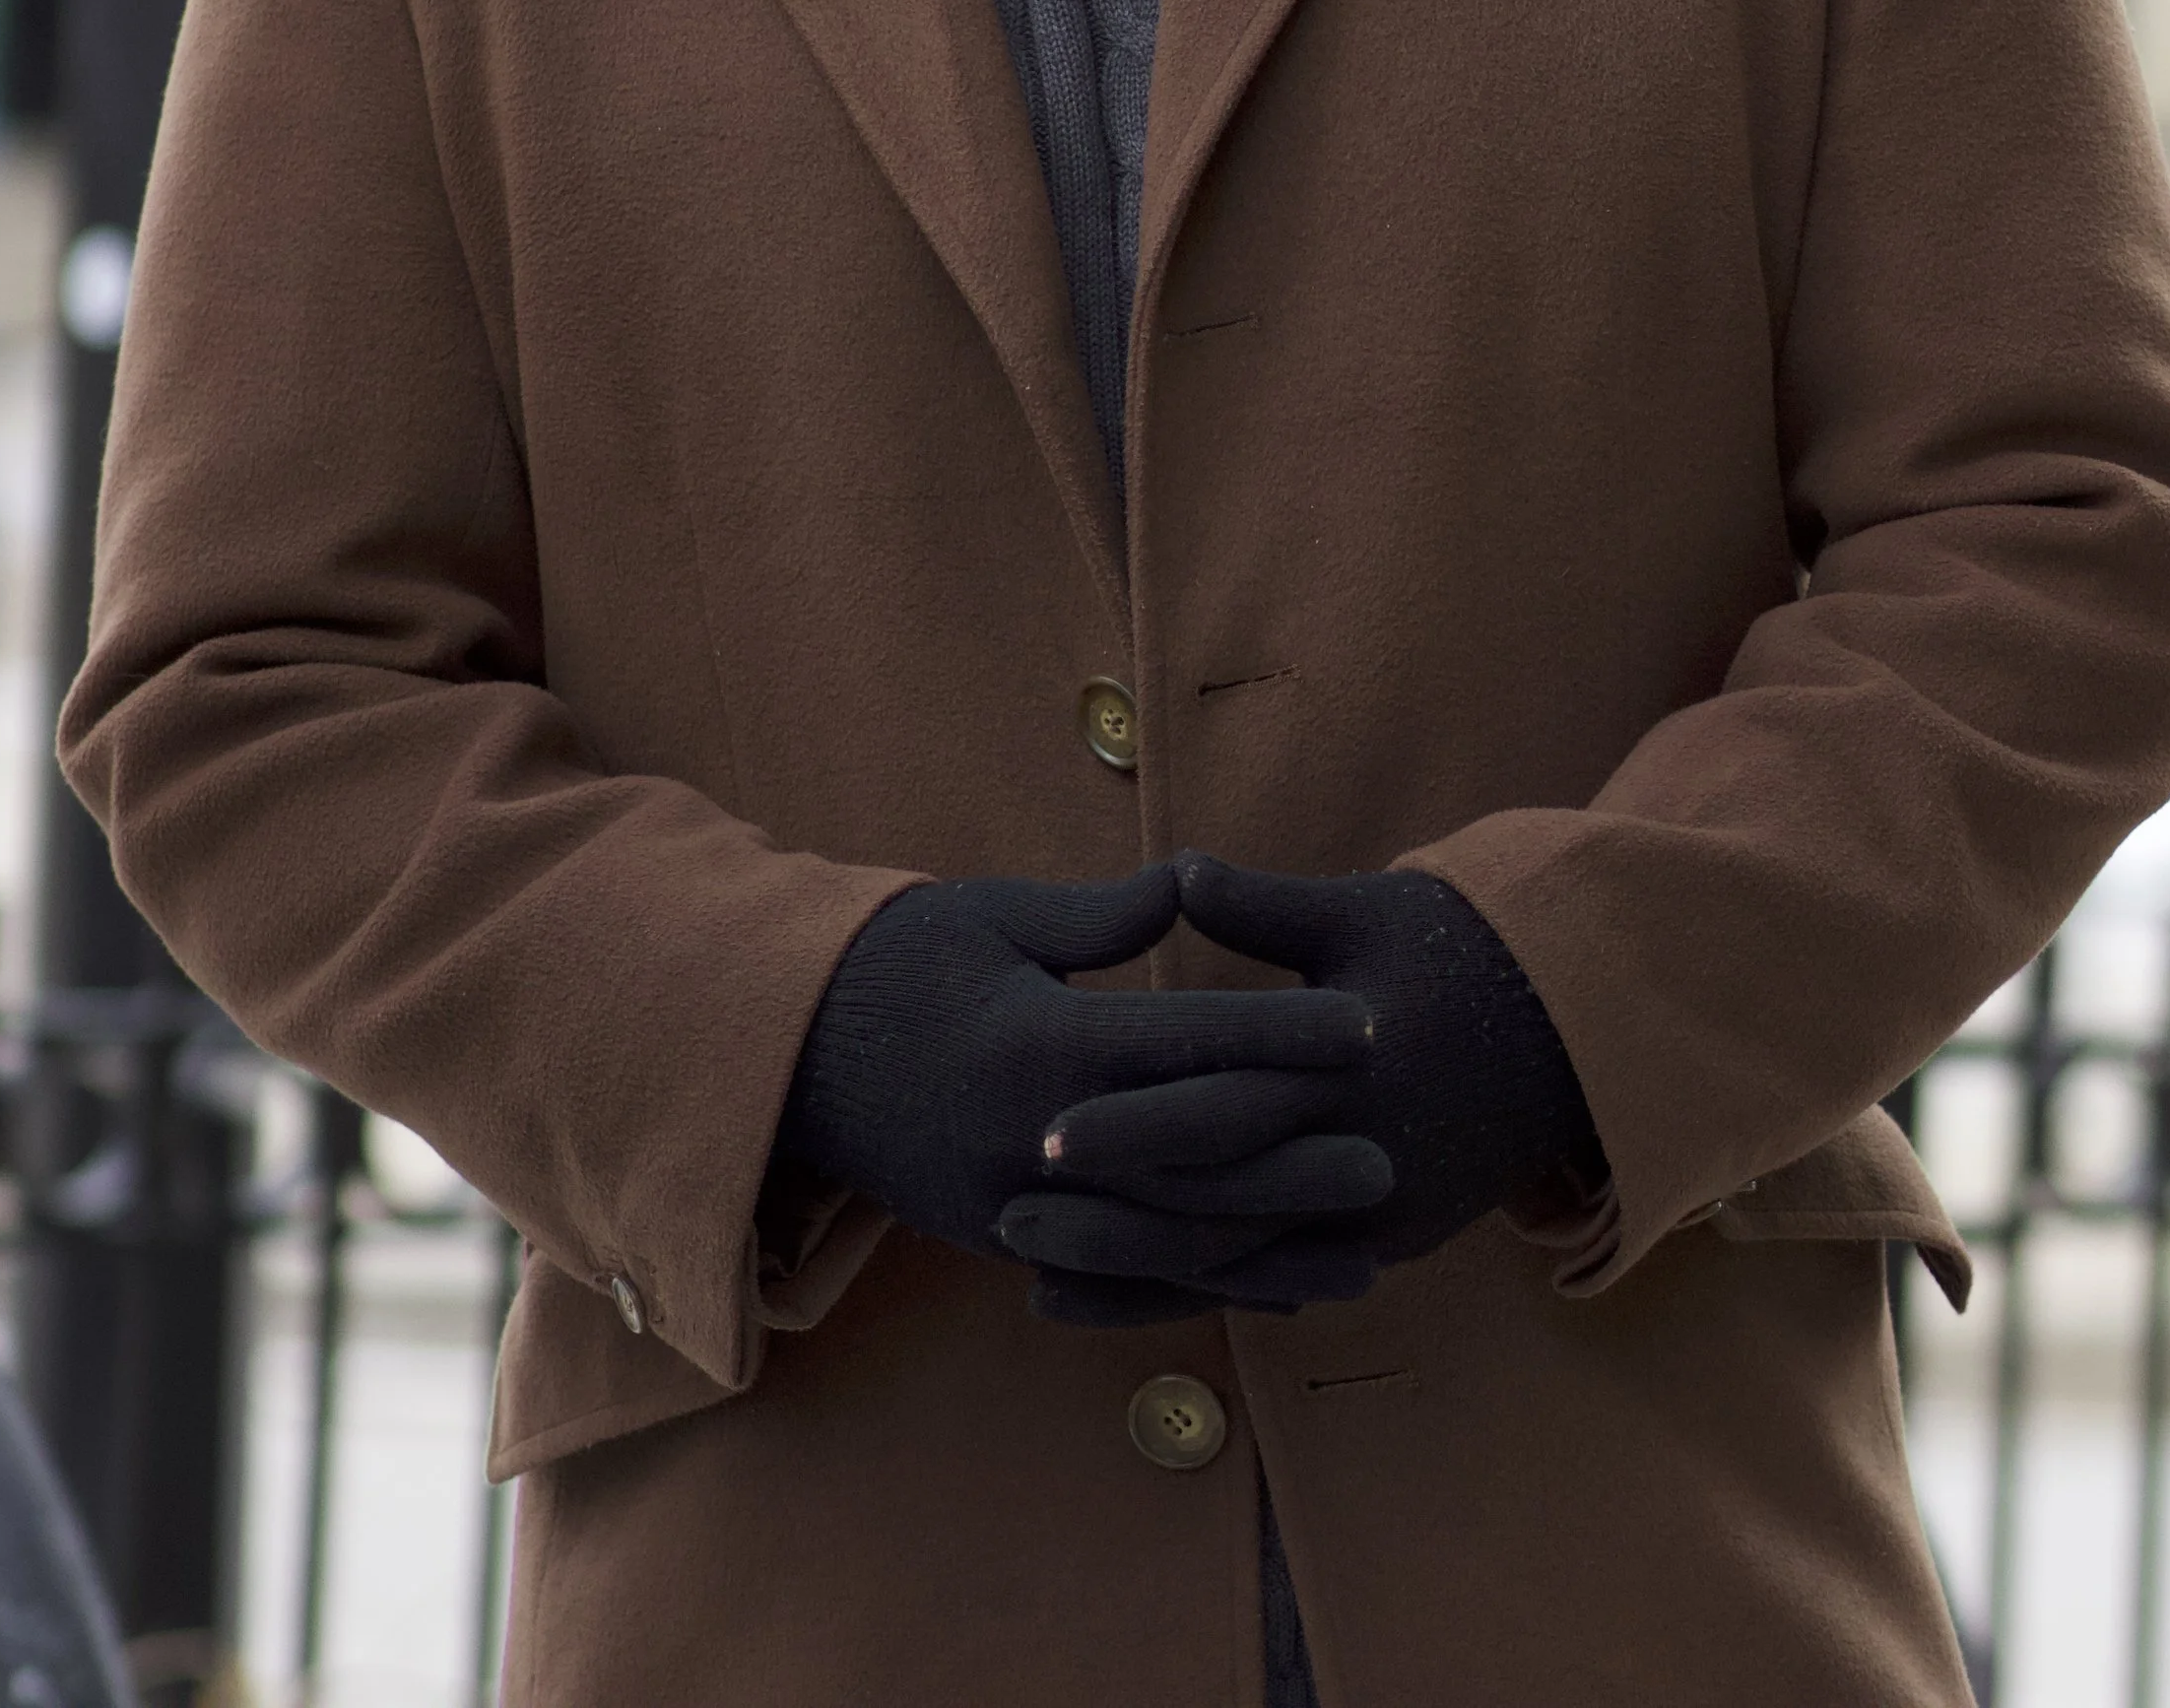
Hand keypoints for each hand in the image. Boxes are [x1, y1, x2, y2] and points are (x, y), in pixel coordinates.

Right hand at [776, 867, 1383, 1310]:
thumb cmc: (894, 961)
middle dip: (1295, 1161)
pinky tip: (1265, 1283)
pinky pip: (1120, 1271)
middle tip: (1389, 1155)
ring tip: (1358, 1250)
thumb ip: (1098, 917)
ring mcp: (1018, 1204)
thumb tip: (1188, 885)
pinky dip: (1199, 1281)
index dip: (1283, 1035)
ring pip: (1166, 1239)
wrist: (780, 1054)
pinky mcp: (1003, 1239)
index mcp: (1040, 1046)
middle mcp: (1037, 1141)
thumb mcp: (994, 916)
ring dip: (1266, 1248)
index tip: (1365, 1026)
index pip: (1188, 1046)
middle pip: (1193, 1161)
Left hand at [1036, 854, 1601, 1278]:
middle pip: (1218, 1202)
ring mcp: (1378, 1214)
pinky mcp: (1386, 1241)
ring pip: (1242, 1262)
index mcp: (1347, 1068)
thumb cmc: (1461, 951)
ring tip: (1040, 1278)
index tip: (1044, 1127)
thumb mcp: (1363, 915)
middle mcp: (1361, 1155)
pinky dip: (1203, 1290)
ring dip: (1141, 1274)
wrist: (1580, 1029)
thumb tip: (1183, 870)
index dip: (1132, 1122)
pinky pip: (1280, 1277)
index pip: (1223, 1106)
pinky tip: (1132, 1295)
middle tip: (1010, 1215)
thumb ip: (1266, 907)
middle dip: (1113, 1217)